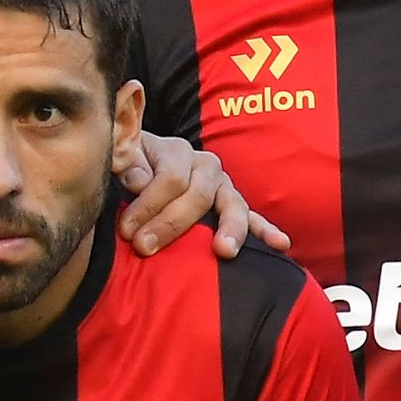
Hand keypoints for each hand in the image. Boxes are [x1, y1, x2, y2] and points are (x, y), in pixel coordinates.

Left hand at [114, 125, 277, 257]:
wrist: (136, 169)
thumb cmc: (125, 168)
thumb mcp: (118, 157)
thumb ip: (124, 159)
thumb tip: (140, 179)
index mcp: (175, 150)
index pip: (169, 178)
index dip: (147, 204)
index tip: (126, 230)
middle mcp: (204, 164)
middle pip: (198, 194)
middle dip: (171, 223)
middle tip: (145, 247)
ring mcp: (222, 186)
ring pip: (232, 205)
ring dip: (230, 229)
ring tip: (223, 250)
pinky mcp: (231, 206)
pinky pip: (252, 217)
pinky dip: (266, 230)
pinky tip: (281, 244)